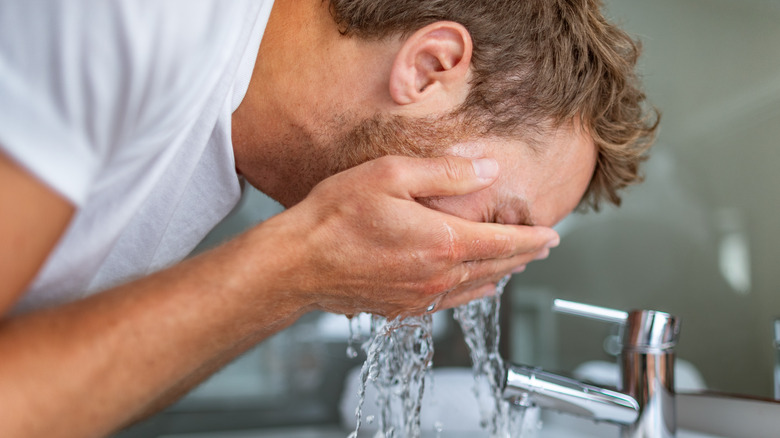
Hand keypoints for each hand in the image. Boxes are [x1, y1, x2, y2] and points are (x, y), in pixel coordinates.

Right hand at [256, 155, 558, 318]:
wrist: (298, 262)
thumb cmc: (336, 216)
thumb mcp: (391, 176)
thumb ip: (446, 173)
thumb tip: (488, 170)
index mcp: (442, 243)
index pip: (504, 244)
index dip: (532, 239)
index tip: (552, 235)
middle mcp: (437, 276)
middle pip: (495, 269)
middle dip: (523, 257)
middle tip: (541, 248)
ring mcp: (419, 297)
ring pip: (475, 288)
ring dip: (500, 275)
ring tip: (514, 265)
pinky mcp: (400, 309)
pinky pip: (449, 302)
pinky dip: (471, 292)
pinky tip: (474, 288)